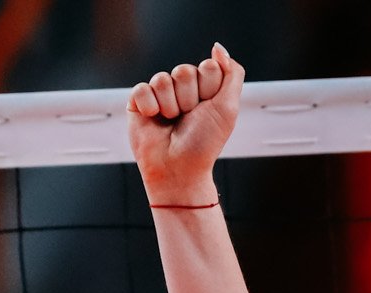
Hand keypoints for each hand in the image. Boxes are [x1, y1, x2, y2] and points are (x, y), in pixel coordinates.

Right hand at [128, 43, 243, 205]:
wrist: (178, 167)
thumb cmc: (204, 143)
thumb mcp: (228, 108)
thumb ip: (231, 75)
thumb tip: (219, 48)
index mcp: (206, 89)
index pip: (209, 67)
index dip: (210, 89)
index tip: (210, 109)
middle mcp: (183, 89)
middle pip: (185, 71)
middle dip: (190, 98)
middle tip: (189, 118)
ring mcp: (160, 93)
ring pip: (163, 79)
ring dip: (171, 105)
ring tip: (172, 121)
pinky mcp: (138, 100)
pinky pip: (143, 89)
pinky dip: (150, 107)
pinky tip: (154, 120)